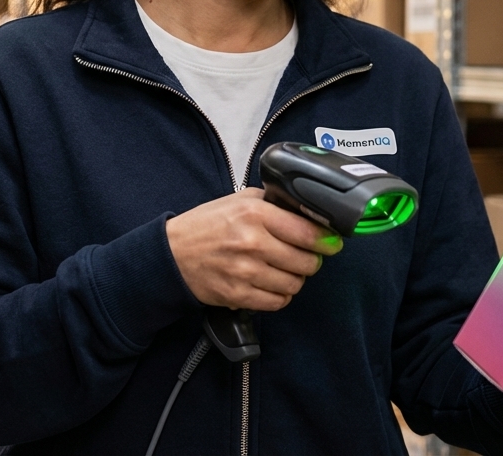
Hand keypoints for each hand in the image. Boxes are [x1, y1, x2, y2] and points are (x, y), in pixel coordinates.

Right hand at [166, 188, 342, 311]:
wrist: (172, 254)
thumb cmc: (205, 226)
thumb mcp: (238, 200)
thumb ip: (272, 204)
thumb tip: (307, 213)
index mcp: (255, 215)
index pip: (308, 232)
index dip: (327, 240)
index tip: (331, 242)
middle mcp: (253, 243)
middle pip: (307, 261)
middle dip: (312, 260)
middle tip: (305, 256)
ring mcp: (246, 272)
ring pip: (294, 284)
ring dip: (295, 278)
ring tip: (284, 270)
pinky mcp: (239, 294)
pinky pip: (277, 301)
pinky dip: (280, 295)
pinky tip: (272, 284)